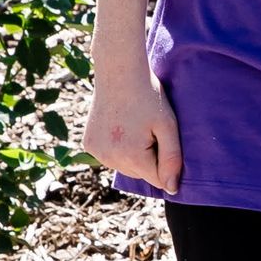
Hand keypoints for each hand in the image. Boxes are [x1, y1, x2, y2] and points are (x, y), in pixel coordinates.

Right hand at [82, 59, 181, 192]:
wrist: (118, 70)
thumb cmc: (148, 95)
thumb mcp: (167, 125)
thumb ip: (171, 159)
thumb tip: (172, 190)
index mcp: (132, 157)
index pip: (158, 180)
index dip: (166, 162)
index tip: (164, 138)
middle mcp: (110, 159)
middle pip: (140, 174)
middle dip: (149, 158)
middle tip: (150, 128)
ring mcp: (96, 152)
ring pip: (125, 166)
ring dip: (133, 154)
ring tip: (135, 125)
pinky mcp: (88, 143)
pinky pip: (110, 156)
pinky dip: (117, 147)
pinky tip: (121, 126)